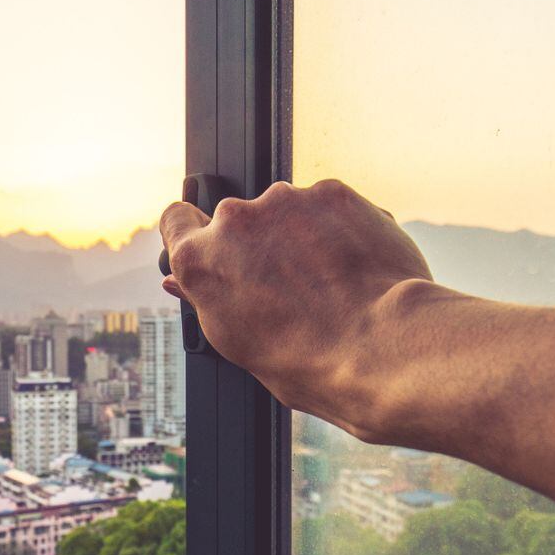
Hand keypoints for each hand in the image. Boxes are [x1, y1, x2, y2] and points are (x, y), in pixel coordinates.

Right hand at [158, 179, 435, 436]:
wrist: (379, 347)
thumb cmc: (307, 362)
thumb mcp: (238, 343)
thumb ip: (207, 299)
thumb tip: (182, 280)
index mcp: (199, 260)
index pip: (175, 220)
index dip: (194, 232)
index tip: (214, 246)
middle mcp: (235, 220)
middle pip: (238, 221)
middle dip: (258, 243)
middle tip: (289, 285)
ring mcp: (285, 201)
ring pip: (287, 211)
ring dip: (301, 234)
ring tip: (331, 282)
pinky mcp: (333, 193)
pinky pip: (328, 206)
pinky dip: (339, 227)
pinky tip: (355, 265)